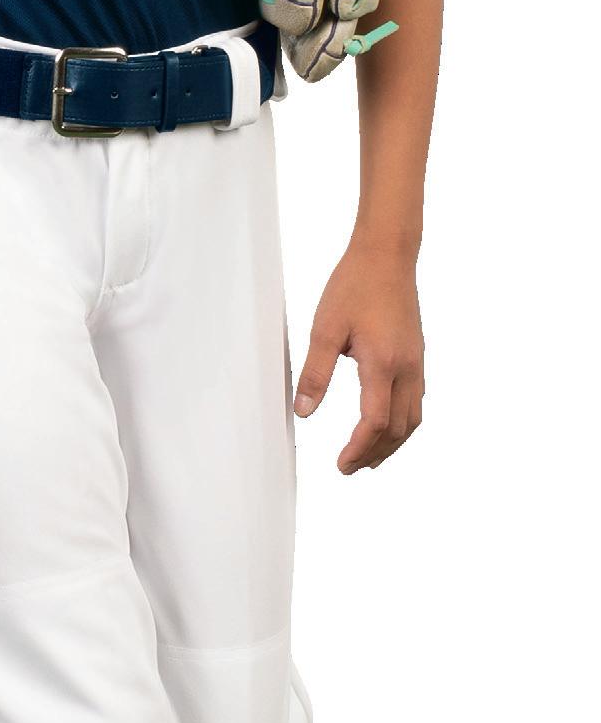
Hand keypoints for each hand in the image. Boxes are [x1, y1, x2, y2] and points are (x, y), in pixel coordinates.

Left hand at [293, 238, 424, 471]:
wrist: (387, 255)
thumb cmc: (355, 285)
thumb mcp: (324, 329)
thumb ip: (315, 372)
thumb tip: (304, 411)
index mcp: (383, 364)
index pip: (374, 422)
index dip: (357, 448)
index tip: (341, 464)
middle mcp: (407, 368)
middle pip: (398, 429)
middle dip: (374, 453)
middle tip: (349, 467)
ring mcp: (417, 363)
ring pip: (413, 419)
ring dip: (392, 443)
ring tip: (369, 457)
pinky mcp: (418, 356)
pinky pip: (417, 402)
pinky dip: (402, 424)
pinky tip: (386, 425)